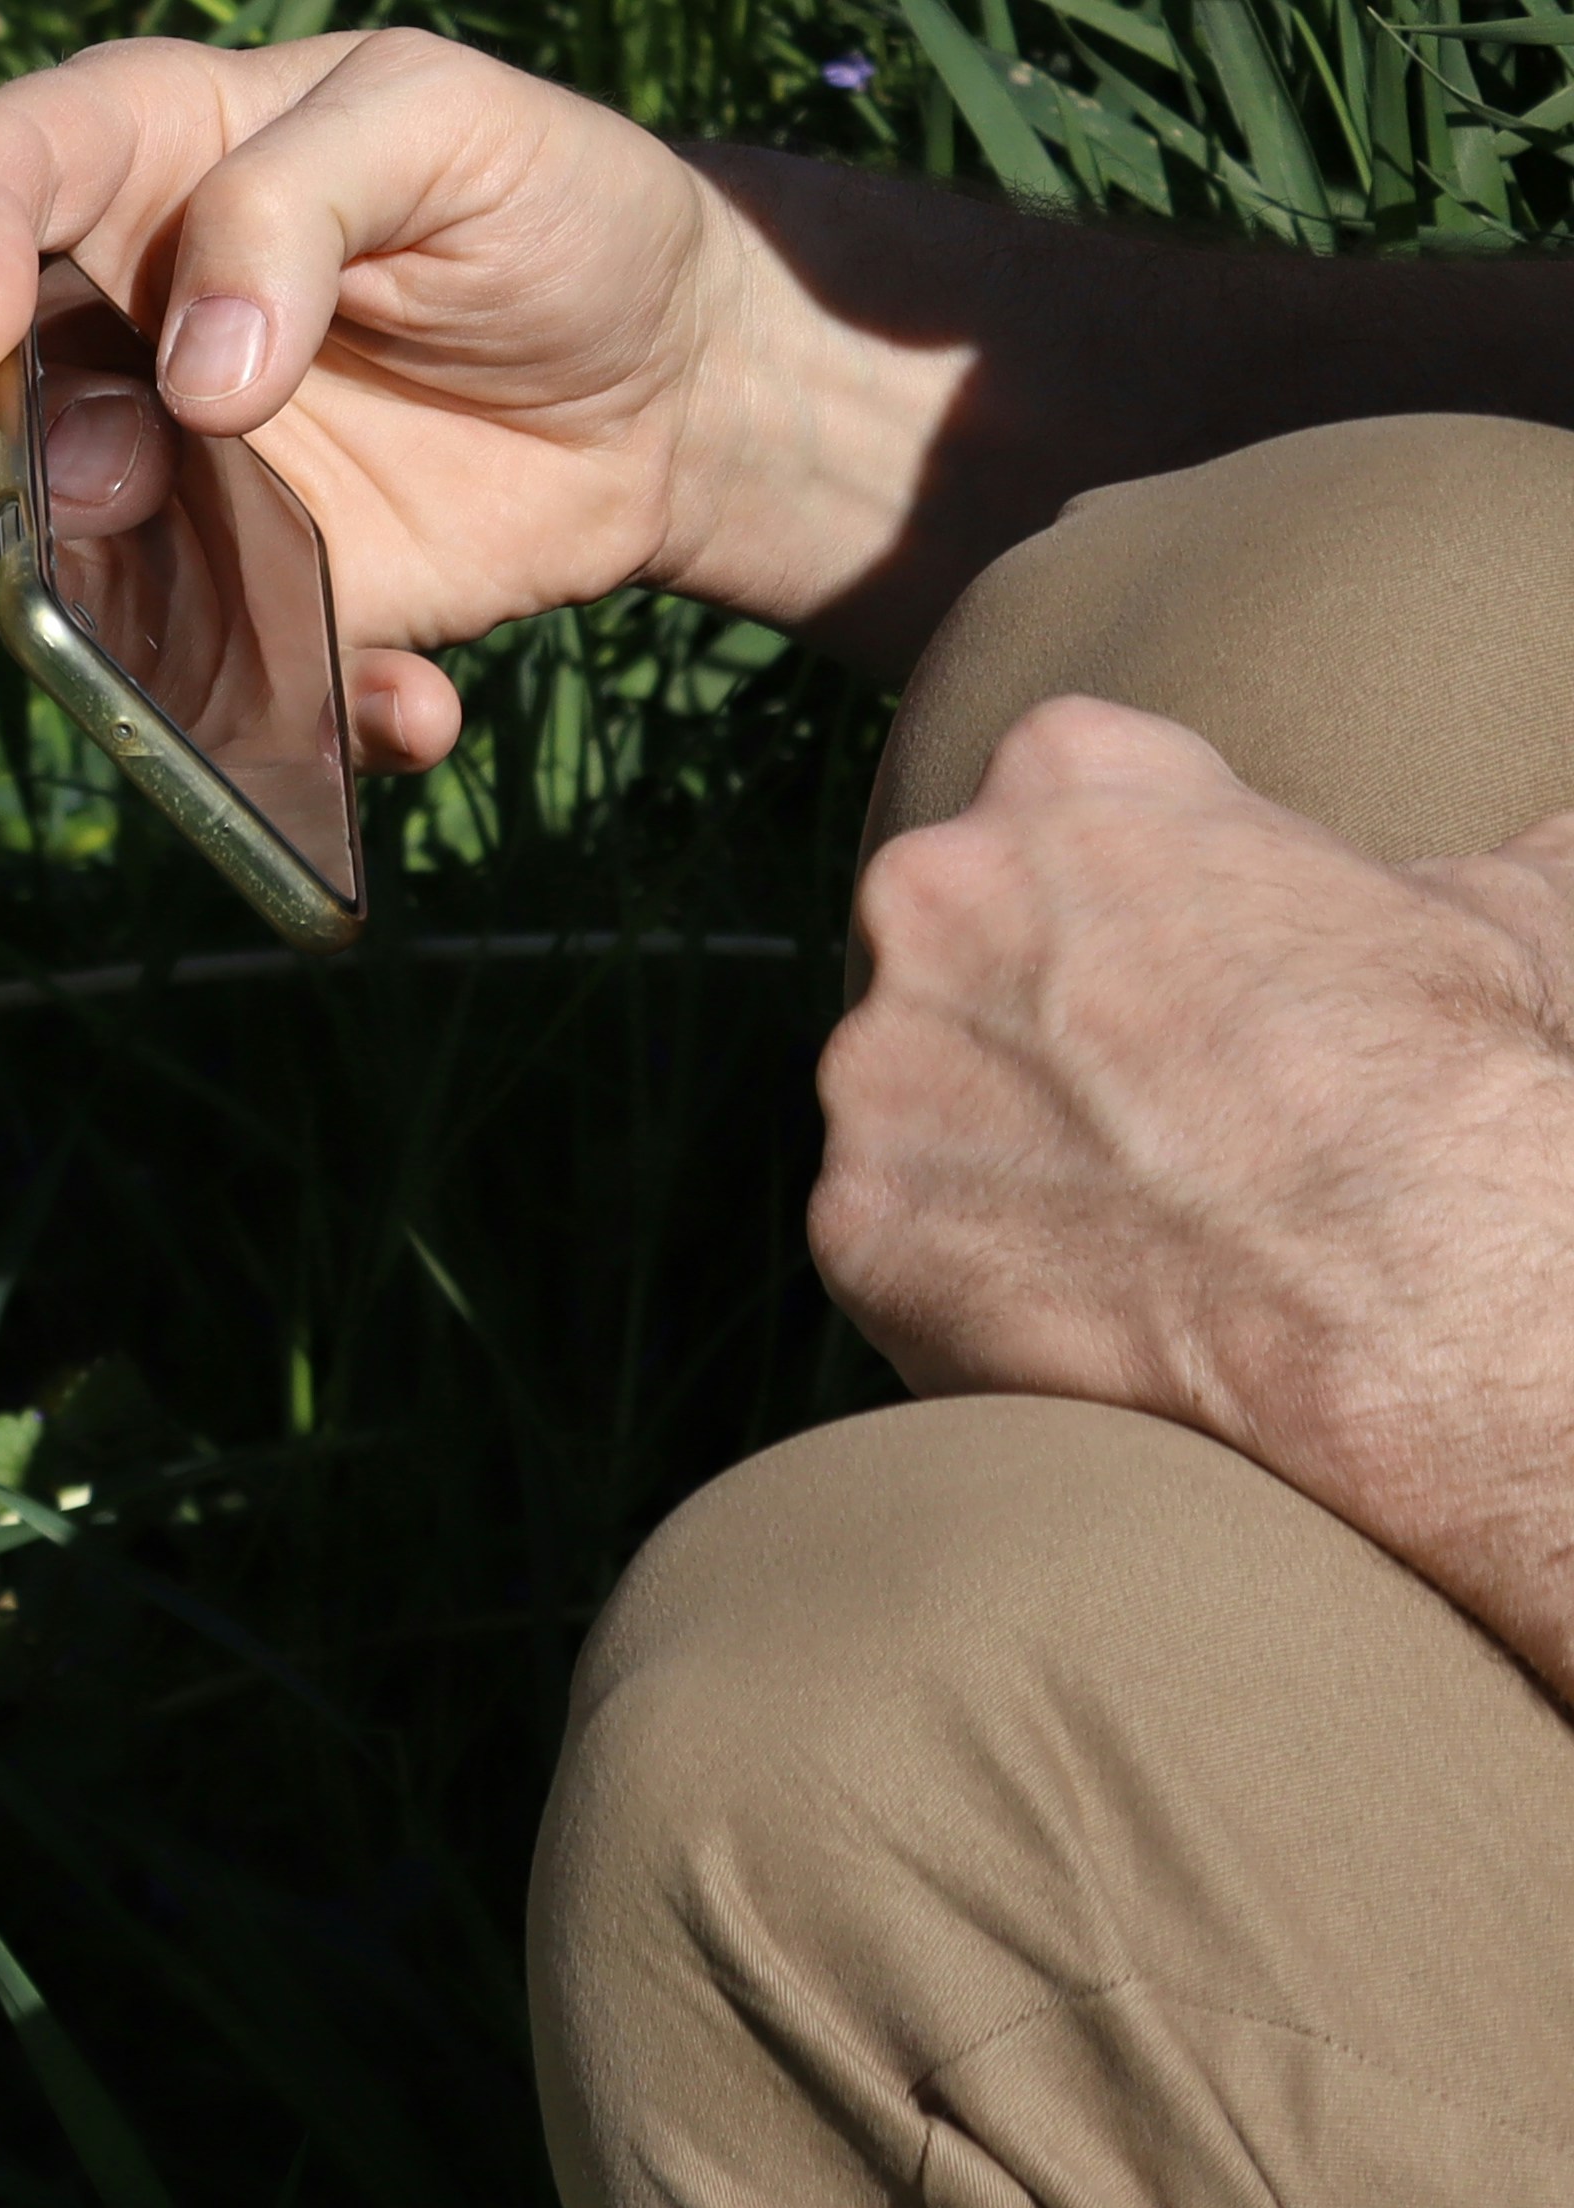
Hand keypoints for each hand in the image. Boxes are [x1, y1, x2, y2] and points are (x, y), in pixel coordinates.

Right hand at [0, 31, 830, 766]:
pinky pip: (179, 688)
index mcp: (150, 163)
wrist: (663, 394)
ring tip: (264, 601)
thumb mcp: (456, 129)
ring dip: (93, 610)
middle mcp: (109, 327)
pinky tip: (409, 700)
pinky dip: (282, 718)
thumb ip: (302, 199)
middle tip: (124, 481)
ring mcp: (148, 480)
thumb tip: (193, 382)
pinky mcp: (211, 605)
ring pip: (19, 565)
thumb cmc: (554, 212)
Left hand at [821, 697, 1573, 1686]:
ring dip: (986, 1144)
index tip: (1183, 972)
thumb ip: (1481, 857)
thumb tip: (1561, 839)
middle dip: (1026, 1014)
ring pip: (908, 1094)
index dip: (1120, 897)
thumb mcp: (1494, 915)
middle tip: (1149, 1101)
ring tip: (1127, 1205)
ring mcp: (875, 1061)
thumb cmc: (1452, 1074)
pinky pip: (887, 1235)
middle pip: (952, 947)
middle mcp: (935, 895)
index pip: (1052, 804)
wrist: (1400, 1273)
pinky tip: (1077, 1290)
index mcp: (1071, 775)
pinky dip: (960, 1269)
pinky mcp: (847, 1213)